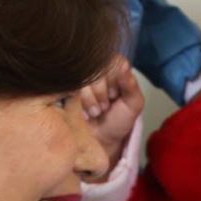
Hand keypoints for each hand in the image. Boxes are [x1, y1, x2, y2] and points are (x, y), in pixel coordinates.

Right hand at [80, 58, 143, 176]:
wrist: (100, 139)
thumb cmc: (118, 120)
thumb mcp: (133, 104)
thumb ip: (131, 85)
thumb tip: (123, 65)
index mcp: (115, 67)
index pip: (111, 61)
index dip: (112, 81)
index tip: (115, 95)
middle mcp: (96, 68)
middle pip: (94, 69)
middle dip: (101, 92)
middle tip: (105, 107)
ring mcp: (80, 77)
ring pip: (81, 79)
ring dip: (89, 100)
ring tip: (95, 112)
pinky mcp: (67, 88)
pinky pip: (69, 88)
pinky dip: (78, 102)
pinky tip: (83, 112)